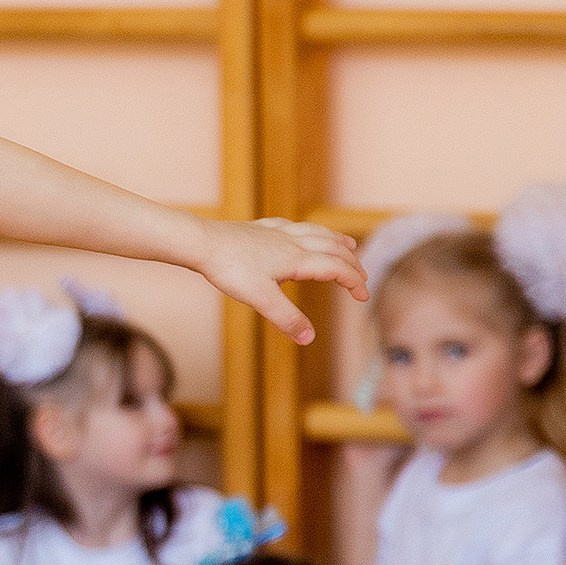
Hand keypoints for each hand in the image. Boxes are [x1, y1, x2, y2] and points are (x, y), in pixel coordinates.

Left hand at [199, 217, 367, 345]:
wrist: (202, 242)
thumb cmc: (230, 268)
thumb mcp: (260, 298)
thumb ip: (286, 317)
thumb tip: (309, 338)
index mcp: (297, 258)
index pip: (336, 268)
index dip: (354, 282)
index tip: (363, 298)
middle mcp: (293, 241)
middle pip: (333, 248)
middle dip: (352, 263)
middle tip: (362, 278)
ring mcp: (278, 233)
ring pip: (317, 232)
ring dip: (336, 241)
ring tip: (348, 246)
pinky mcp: (262, 228)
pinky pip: (294, 226)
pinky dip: (309, 230)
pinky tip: (302, 232)